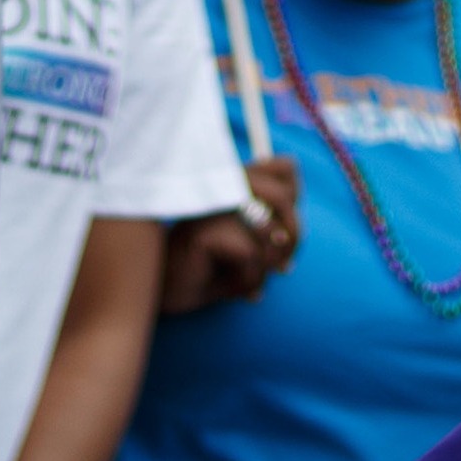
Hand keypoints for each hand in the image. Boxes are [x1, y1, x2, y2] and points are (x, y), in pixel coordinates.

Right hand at [160, 156, 301, 310]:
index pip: (286, 168)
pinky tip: (239, 293)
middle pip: (283, 197)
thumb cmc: (206, 268)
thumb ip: (268, 233)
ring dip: (269, 266)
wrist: (164, 290)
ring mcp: (213, 206)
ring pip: (269, 232)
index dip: (296, 199)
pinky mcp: (205, 232)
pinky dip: (252, 281)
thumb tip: (290, 239)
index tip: (285, 231)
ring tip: (255, 283)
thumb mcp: (243, 247)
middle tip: (285, 266)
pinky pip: (251, 256)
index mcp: (235, 181)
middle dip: (293, 236)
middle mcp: (225, 185)